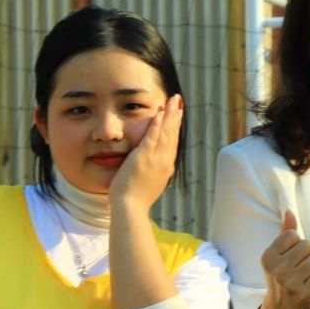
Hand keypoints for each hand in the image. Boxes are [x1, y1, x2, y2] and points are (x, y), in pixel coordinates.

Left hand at [109, 95, 182, 212]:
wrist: (131, 207)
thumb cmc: (136, 200)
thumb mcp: (151, 184)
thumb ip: (154, 173)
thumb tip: (158, 169)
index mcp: (166, 166)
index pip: (172, 142)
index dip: (175, 126)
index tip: (177, 115)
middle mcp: (165, 160)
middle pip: (172, 134)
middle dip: (175, 116)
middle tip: (177, 101)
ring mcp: (155, 159)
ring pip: (165, 132)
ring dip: (169, 115)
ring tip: (172, 101)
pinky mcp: (143, 157)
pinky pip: (152, 137)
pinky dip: (156, 125)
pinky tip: (159, 113)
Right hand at [258, 210, 309, 308]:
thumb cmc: (281, 276)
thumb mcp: (278, 255)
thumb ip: (285, 233)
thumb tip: (289, 211)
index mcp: (267, 257)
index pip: (293, 235)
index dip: (296, 244)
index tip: (289, 257)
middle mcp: (277, 269)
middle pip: (307, 245)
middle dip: (307, 255)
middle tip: (297, 268)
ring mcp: (290, 282)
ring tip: (302, 276)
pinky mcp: (304, 293)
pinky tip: (307, 285)